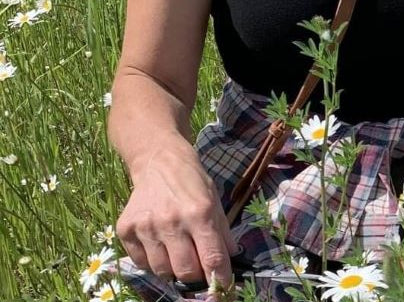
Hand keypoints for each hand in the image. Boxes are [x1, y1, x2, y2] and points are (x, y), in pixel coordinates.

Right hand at [116, 141, 236, 288]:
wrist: (158, 160)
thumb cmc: (192, 181)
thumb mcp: (214, 200)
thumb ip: (223, 231)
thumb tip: (231, 259)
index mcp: (199, 213)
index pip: (212, 258)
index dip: (220, 278)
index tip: (224, 288)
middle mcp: (172, 221)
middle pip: (186, 271)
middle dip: (197, 276)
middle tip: (199, 268)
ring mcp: (146, 226)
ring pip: (163, 271)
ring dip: (173, 270)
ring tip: (178, 254)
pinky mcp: (126, 229)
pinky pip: (141, 263)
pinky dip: (152, 262)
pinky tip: (159, 246)